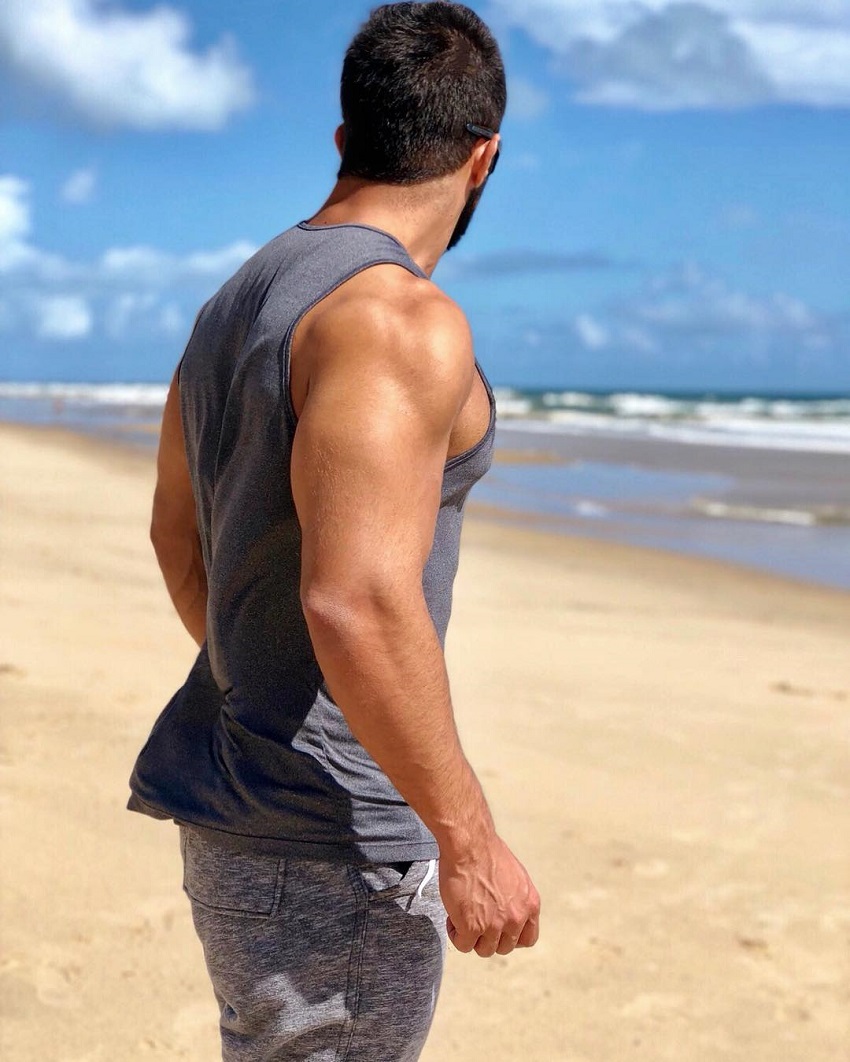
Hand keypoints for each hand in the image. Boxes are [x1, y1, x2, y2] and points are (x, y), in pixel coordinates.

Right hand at [439, 835, 539, 956]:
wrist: (470, 844)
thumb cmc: (487, 852)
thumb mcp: (515, 877)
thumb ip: (516, 899)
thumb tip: (507, 910)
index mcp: (530, 905)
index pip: (528, 939)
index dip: (511, 937)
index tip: (499, 930)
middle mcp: (516, 918)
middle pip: (504, 947)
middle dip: (489, 936)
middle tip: (475, 919)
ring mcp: (494, 925)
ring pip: (484, 950)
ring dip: (472, 937)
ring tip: (462, 917)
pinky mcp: (472, 927)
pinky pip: (463, 945)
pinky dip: (456, 934)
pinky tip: (452, 918)